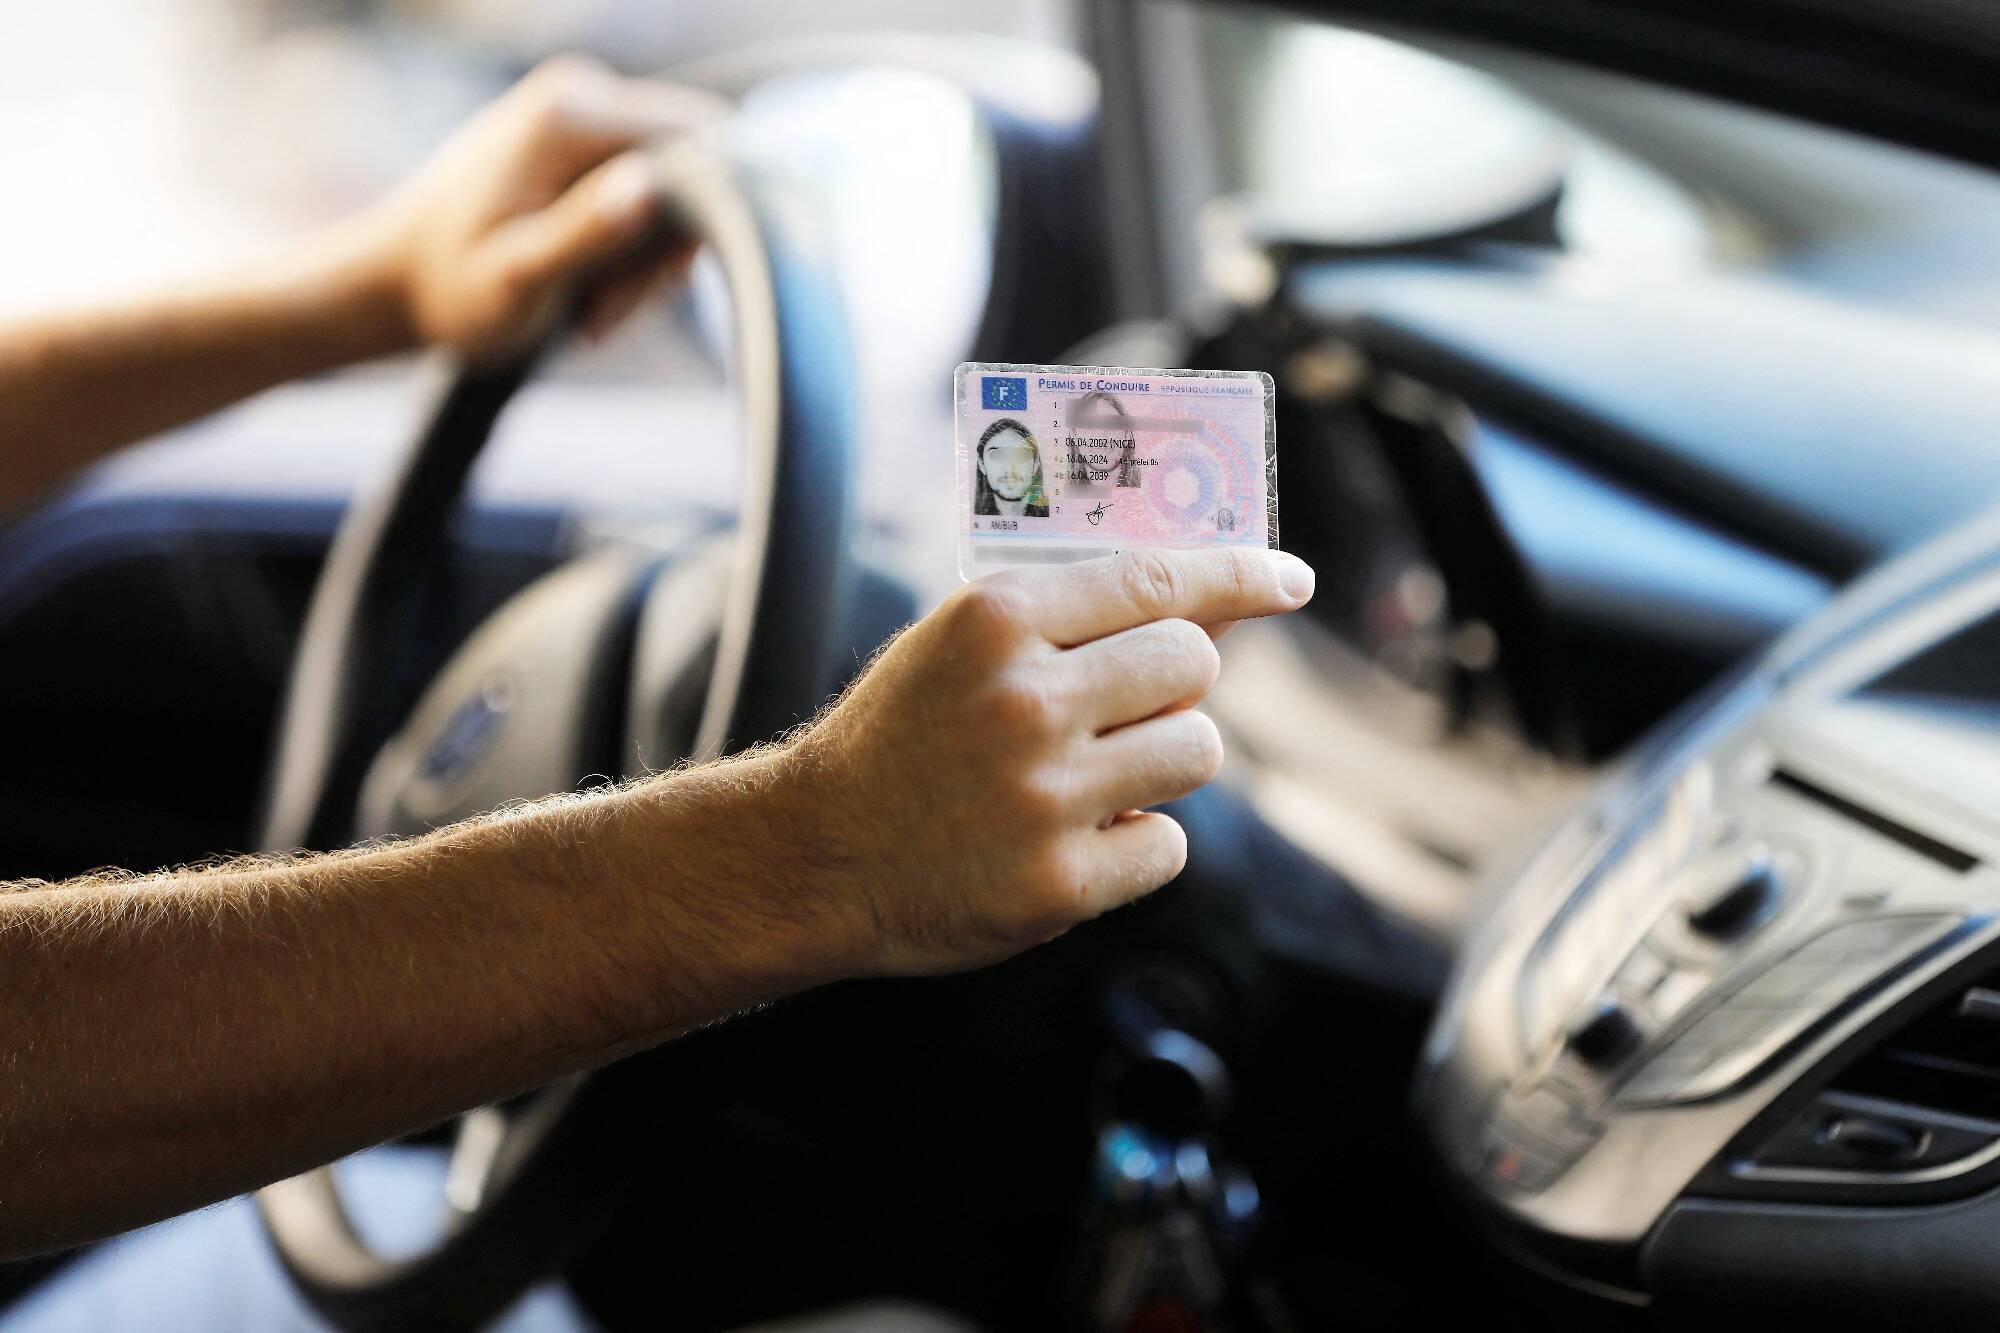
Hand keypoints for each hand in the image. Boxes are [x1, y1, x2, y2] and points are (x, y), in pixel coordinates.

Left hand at [361, 56, 726, 361]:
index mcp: (569, 113)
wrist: (393, 282)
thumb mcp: (518, 279)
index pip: (700, 144)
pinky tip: (585, 286)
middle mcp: (581, 91)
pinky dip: (629, 250)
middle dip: (666, 251)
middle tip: (605, 310)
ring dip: (646, 261)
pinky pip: (645, 193)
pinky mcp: (579, 138)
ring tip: (588, 307)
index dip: (698, 221)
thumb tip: (652, 187)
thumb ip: (584, 232)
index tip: (647, 288)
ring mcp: (580, 110)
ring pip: (673, 188)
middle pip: (692, 166)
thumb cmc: (449, 291)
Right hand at [782, 547, 1315, 975]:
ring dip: (1164, 761)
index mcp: (998, 620)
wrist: (816, 855)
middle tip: (1130, 706)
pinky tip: (1071, 838)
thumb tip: (1213, 599)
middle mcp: (1027, 700)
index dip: (1238, 574)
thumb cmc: (903, 736)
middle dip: (1177, 684)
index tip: (1287, 579)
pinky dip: (1135, 842)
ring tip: (1096, 775)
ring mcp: (1045, 797)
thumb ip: (1073, 618)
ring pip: (1196, 752)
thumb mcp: (962, 645)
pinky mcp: (1059, 885)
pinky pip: (1166, 844)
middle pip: (1192, 665)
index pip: (1157, 579)